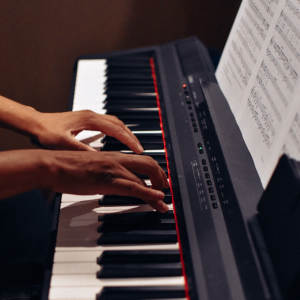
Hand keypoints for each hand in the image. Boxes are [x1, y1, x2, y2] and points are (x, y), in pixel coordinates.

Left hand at [34, 110, 143, 152]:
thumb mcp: (65, 144)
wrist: (36, 123)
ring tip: (133, 144)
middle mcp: (92, 115)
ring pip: (115, 122)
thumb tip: (101, 157)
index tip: (139, 149)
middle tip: (140, 148)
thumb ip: (83, 150)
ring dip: (125, 132)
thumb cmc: (47, 132)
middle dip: (131, 136)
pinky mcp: (87, 119)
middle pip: (119, 124)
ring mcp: (90, 116)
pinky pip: (109, 123)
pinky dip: (117, 131)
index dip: (129, 140)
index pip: (116, 130)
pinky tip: (118, 138)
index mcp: (90, 120)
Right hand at [48, 151, 168, 211]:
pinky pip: (133, 187)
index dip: (156, 171)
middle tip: (166, 190)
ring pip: (144, 178)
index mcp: (114, 156)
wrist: (53, 165)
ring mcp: (113, 170)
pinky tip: (157, 199)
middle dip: (162, 178)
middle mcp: (117, 160)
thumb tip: (115, 181)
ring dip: (158, 191)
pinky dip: (148, 193)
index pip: (142, 160)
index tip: (161, 182)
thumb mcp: (94, 167)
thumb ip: (107, 172)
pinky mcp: (107, 181)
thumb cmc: (69, 167)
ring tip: (163, 204)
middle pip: (149, 164)